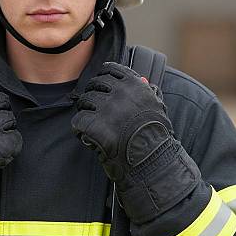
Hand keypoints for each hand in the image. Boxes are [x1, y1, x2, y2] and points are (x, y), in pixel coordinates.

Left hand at [72, 62, 199, 222]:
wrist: (153, 165)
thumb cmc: (156, 138)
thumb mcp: (157, 109)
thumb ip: (147, 92)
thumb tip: (141, 78)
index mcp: (135, 85)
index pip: (109, 70)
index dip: (102, 80)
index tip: (102, 91)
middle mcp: (120, 92)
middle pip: (94, 84)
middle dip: (92, 96)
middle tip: (96, 112)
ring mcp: (107, 108)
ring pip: (84, 101)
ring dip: (86, 113)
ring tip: (95, 127)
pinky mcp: (95, 125)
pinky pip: (78, 121)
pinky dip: (81, 130)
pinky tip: (90, 138)